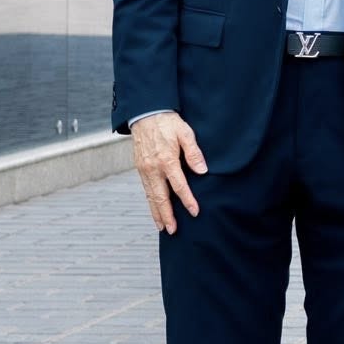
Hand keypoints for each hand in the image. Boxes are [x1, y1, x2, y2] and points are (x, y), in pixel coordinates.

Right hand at [131, 112, 205, 233]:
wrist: (145, 113)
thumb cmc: (168, 123)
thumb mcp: (186, 133)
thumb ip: (194, 153)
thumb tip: (202, 171)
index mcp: (166, 160)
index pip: (179, 186)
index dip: (188, 200)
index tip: (195, 212)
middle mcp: (153, 168)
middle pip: (160, 197)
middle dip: (166, 215)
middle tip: (173, 230)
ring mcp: (144, 169)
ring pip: (150, 196)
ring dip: (156, 212)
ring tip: (162, 226)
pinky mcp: (140, 168)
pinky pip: (145, 189)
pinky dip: (150, 202)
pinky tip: (155, 209)